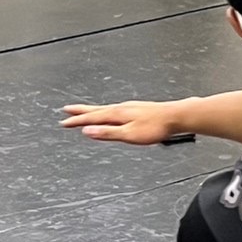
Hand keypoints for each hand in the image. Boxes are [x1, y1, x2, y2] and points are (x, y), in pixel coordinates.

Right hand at [61, 100, 185, 144]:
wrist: (177, 116)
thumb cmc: (157, 126)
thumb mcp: (129, 134)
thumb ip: (108, 133)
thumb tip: (88, 131)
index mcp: (118, 114)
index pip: (92, 117)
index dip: (77, 121)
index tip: (63, 122)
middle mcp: (122, 108)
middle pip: (97, 109)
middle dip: (81, 111)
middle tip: (67, 110)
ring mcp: (130, 107)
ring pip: (106, 108)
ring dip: (92, 110)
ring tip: (84, 111)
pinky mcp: (138, 109)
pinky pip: (115, 109)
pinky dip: (106, 111)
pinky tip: (111, 113)